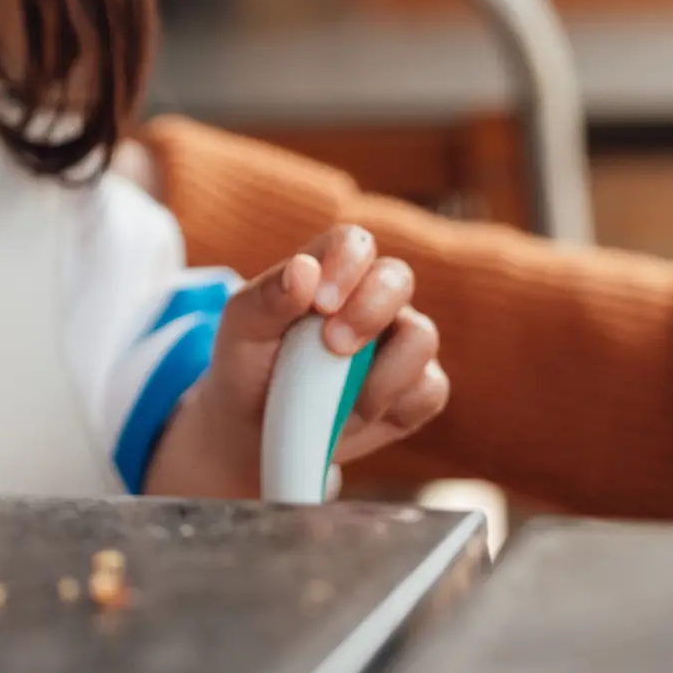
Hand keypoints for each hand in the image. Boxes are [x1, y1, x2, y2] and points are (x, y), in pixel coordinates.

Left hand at [148, 224, 448, 496]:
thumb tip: (305, 269)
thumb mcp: (242, 330)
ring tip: (335, 395)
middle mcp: (372, 299)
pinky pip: (430, 390)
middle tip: (333, 346)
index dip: (346, 265)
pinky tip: (355, 415)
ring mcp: (399, 344)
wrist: (255, 429)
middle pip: (398, 279)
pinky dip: (392, 406)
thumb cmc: (248, 365)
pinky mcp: (417, 390)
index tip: (321, 303)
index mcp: (329, 271)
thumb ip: (269, 296)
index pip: (354, 244)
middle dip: (369, 311)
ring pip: (422, 337)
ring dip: (381, 370)